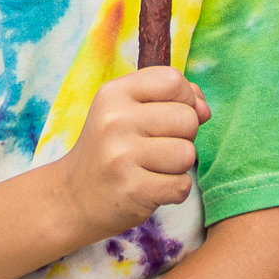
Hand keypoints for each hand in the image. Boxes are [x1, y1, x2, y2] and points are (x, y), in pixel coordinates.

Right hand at [55, 67, 210, 242]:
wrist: (73, 198)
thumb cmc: (112, 147)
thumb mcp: (130, 109)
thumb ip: (172, 97)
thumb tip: (204, 110)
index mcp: (115, 94)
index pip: (173, 80)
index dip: (185, 98)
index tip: (171, 113)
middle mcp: (115, 121)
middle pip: (187, 119)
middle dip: (183, 135)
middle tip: (156, 147)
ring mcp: (121, 157)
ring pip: (188, 154)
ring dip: (177, 166)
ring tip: (151, 168)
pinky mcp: (131, 191)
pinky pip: (181, 186)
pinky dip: (173, 191)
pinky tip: (150, 188)